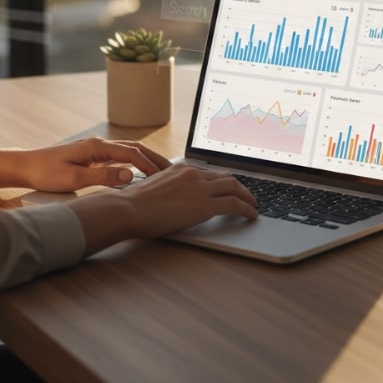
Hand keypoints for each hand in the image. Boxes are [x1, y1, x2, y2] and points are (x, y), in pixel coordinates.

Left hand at [21, 137, 170, 191]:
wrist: (26, 167)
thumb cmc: (46, 173)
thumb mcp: (74, 179)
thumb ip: (103, 176)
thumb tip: (129, 174)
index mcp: (97, 147)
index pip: (131, 153)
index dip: (149, 165)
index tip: (163, 177)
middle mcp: (98, 145)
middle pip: (134, 148)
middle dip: (153, 158)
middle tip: (171, 171)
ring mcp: (95, 150)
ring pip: (127, 151)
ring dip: (145, 159)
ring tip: (161, 171)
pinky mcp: (91, 157)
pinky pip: (118, 157)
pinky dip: (133, 162)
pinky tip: (138, 173)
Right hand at [119, 163, 257, 237]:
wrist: (129, 209)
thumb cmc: (135, 205)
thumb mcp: (155, 188)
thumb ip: (171, 189)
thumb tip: (178, 200)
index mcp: (181, 169)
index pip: (210, 172)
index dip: (223, 180)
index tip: (229, 186)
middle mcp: (193, 174)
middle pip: (226, 176)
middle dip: (240, 186)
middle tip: (247, 196)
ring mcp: (199, 188)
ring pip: (234, 187)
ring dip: (247, 197)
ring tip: (253, 206)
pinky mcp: (204, 205)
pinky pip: (234, 204)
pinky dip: (246, 209)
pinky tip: (251, 215)